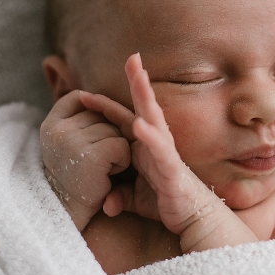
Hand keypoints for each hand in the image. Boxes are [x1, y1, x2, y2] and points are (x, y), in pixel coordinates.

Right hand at [40, 89, 133, 230]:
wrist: (70, 214)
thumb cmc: (75, 176)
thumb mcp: (67, 141)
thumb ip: (75, 116)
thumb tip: (88, 94)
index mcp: (50, 124)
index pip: (78, 98)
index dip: (92, 115)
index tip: (84, 141)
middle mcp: (57, 130)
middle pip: (102, 113)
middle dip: (106, 135)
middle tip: (92, 162)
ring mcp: (71, 142)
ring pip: (115, 130)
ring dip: (116, 149)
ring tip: (100, 169)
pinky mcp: (90, 157)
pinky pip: (121, 145)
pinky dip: (122, 161)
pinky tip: (108, 175)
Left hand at [83, 54, 228, 238]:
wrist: (191, 217)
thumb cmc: (165, 201)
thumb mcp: (134, 199)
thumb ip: (119, 196)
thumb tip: (105, 204)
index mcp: (143, 146)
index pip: (123, 120)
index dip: (106, 107)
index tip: (84, 95)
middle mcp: (155, 142)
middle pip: (144, 107)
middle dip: (137, 81)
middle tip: (132, 57)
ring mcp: (165, 152)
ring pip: (155, 119)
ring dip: (146, 97)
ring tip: (139, 77)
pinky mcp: (172, 167)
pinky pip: (161, 150)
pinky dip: (150, 137)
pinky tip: (139, 125)